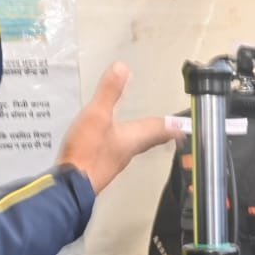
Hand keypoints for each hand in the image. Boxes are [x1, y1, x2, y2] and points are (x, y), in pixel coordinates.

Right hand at [58, 63, 176, 192]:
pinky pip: (116, 154)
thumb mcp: (98, 115)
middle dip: (160, 133)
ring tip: (145, 134)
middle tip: (171, 132)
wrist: (70, 185)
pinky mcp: (99, 168)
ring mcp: (114, 162)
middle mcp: (128, 151)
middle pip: (150, 140)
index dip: (173, 125)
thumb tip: (122, 69)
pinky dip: (120, 145)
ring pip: (134, 148)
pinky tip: (112, 143)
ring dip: (142, 139)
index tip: (184, 126)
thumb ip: (110, 92)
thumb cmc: (87, 153)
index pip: (159, 129)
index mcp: (134, 138)